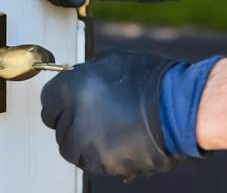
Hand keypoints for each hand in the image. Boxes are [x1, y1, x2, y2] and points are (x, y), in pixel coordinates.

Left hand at [40, 51, 177, 179]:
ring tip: (111, 128)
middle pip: (59, 129)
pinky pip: (94, 162)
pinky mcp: (104, 164)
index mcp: (71, 89)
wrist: (178, 106)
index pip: (47, 103)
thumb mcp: (111, 61)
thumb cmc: (149, 79)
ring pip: (73, 150)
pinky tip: (121, 139)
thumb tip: (75, 81)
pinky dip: (103, 154)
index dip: (60, 102)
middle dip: (73, 122)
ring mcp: (88, 145)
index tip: (69, 103)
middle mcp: (74, 119)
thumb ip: (85, 74)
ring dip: (85, 141)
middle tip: (97, 114)